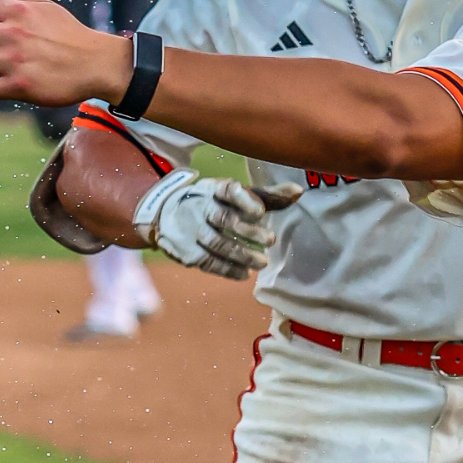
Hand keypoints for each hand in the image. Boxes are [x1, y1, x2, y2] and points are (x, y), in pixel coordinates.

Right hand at [135, 171, 301, 280]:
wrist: (163, 213)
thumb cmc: (211, 202)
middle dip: (248, 232)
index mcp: (213, 189)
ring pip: (217, 244)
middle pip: (224, 219)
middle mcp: (199, 206)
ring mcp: (190, 229)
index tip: (260, 211)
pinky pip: (208, 262)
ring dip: (242, 255)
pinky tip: (244, 273)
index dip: (244, 199)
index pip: (228, 190)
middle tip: (271, 241)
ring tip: (263, 263)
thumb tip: (298, 192)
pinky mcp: (186, 251)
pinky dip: (227, 270)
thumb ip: (265, 195)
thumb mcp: (232, 194)